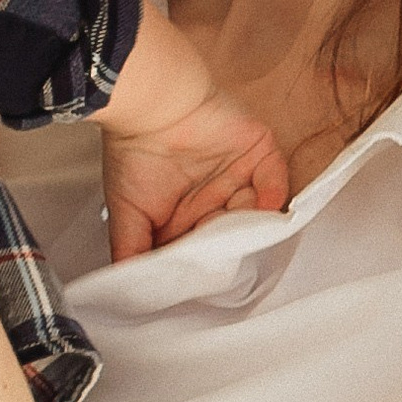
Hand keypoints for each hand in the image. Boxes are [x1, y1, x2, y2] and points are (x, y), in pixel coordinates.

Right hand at [100, 89, 288, 260]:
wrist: (153, 108)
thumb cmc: (134, 157)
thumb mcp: (126, 218)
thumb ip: (132, 255)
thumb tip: (131, 293)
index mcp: (185, 215)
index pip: (205, 246)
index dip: (206, 262)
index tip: (205, 278)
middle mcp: (214, 197)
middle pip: (234, 231)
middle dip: (230, 244)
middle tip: (225, 255)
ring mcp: (239, 174)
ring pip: (256, 210)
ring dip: (248, 222)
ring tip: (234, 226)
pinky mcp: (259, 153)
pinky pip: (275, 181)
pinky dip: (271, 196)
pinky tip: (260, 208)